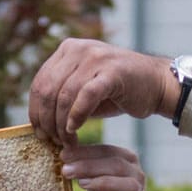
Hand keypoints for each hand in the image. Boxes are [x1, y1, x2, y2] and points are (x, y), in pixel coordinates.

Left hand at [28, 39, 181, 147]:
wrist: (156, 84)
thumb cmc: (118, 92)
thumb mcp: (83, 90)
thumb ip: (61, 97)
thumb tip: (37, 121)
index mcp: (68, 49)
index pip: (39, 83)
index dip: (35, 112)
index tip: (40, 134)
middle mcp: (79, 49)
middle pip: (48, 90)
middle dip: (47, 121)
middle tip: (53, 141)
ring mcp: (96, 57)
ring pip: (64, 95)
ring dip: (62, 124)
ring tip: (67, 141)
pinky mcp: (112, 71)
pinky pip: (85, 96)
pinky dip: (76, 116)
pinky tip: (75, 130)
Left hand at [62, 142, 150, 190]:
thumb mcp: (95, 175)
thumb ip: (83, 162)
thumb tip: (64, 150)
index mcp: (127, 158)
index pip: (107, 151)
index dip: (85, 152)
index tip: (63, 155)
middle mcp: (136, 173)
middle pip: (116, 165)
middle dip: (89, 166)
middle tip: (66, 170)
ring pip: (128, 185)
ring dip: (103, 182)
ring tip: (81, 183)